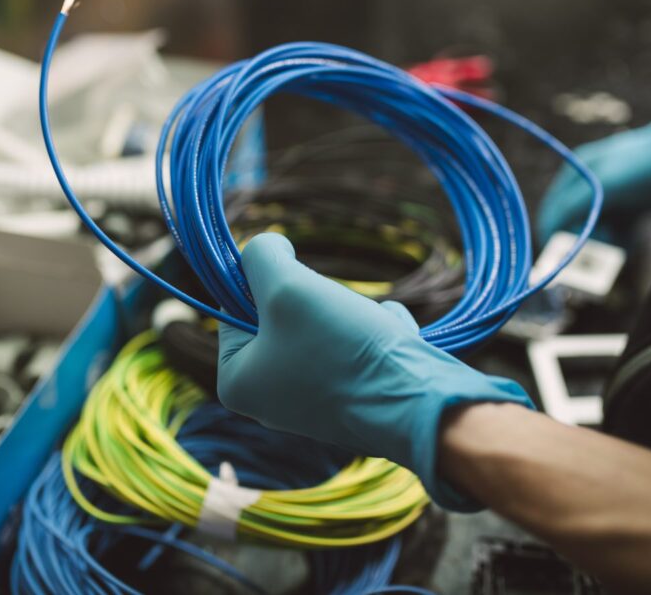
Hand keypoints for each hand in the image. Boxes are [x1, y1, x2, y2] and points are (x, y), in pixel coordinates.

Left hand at [217, 233, 533, 510]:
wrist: (417, 404)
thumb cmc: (341, 348)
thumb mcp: (286, 286)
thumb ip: (261, 256)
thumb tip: (267, 247)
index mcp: (236, 382)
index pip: (233, 306)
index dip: (265, 281)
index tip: (295, 281)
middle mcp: (270, 400)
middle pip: (283, 315)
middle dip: (317, 301)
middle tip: (334, 311)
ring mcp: (315, 403)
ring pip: (324, 326)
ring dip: (352, 313)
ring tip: (370, 329)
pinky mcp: (355, 400)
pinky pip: (357, 348)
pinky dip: (377, 335)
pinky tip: (392, 343)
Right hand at [537, 76, 650, 244]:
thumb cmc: (647, 164)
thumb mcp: (604, 184)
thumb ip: (572, 205)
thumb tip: (549, 230)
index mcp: (576, 173)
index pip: (553, 212)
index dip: (555, 237)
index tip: (562, 260)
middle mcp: (589, 184)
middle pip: (574, 224)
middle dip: (582, 243)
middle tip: (595, 257)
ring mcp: (611, 196)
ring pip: (596, 230)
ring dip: (602, 245)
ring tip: (616, 250)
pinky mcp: (632, 206)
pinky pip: (617, 232)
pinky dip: (619, 242)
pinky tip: (628, 246)